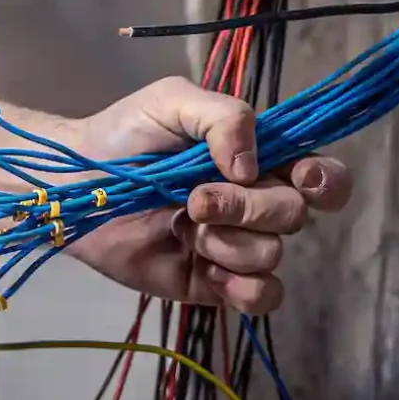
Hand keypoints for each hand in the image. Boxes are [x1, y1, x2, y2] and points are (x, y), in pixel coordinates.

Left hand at [57, 77, 352, 312]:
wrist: (75, 185)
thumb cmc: (125, 135)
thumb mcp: (173, 101)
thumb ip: (224, 116)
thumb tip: (253, 166)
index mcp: (255, 156)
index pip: (319, 174)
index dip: (323, 180)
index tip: (300, 176)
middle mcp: (253, 202)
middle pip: (295, 215)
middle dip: (248, 207)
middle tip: (195, 199)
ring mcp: (235, 245)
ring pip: (273, 255)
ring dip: (229, 242)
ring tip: (184, 226)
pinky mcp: (213, 284)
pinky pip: (261, 297)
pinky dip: (243, 287)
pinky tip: (207, 268)